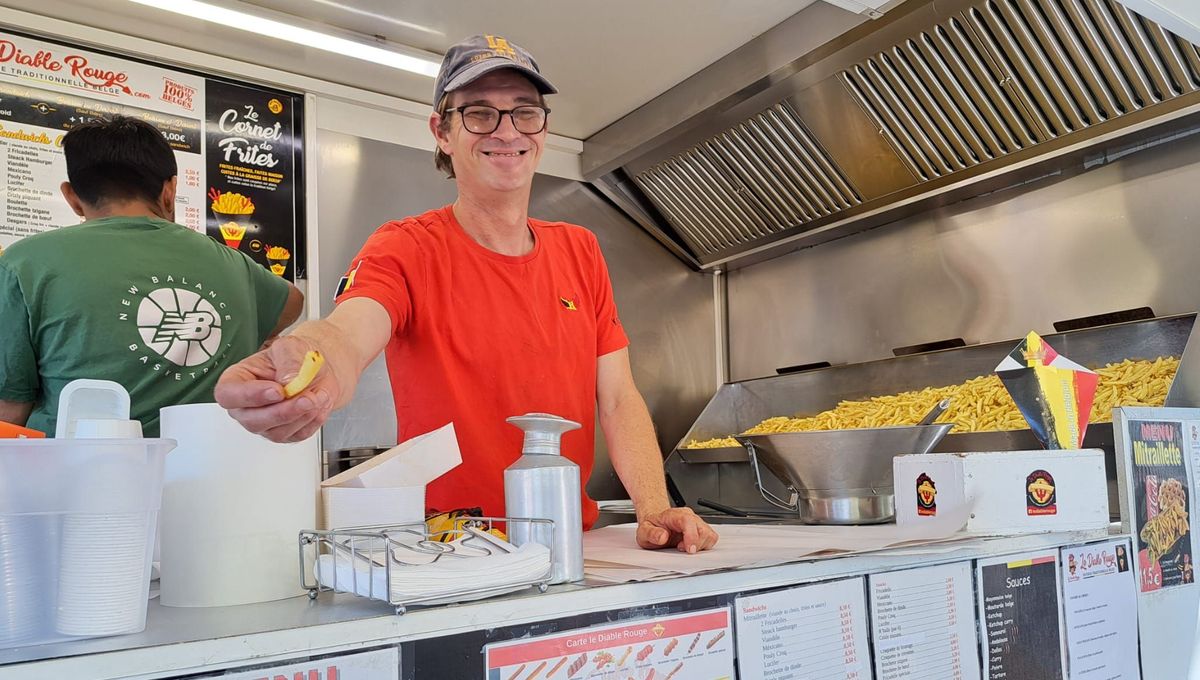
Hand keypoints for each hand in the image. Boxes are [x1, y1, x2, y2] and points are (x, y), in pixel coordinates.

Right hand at [214, 335, 336, 441]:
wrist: (317, 371)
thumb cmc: (295, 357)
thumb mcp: (290, 347)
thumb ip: (288, 361)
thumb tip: (287, 382)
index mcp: (237, 380)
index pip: (228, 395)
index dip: (250, 396)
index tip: (277, 390)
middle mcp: (245, 407)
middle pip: (252, 421)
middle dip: (283, 412)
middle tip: (305, 398)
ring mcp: (264, 423)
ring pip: (276, 432)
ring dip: (301, 415)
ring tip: (316, 396)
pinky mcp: (284, 434)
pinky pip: (296, 435)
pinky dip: (312, 420)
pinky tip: (317, 405)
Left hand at [636, 507, 718, 552]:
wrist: (656, 523)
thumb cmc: (653, 527)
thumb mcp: (644, 531)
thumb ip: (652, 534)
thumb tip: (662, 537)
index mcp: (675, 515)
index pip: (689, 521)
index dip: (692, 536)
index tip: (689, 549)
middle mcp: (689, 517)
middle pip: (703, 530)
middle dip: (696, 544)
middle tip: (681, 548)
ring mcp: (697, 523)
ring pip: (709, 535)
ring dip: (700, 546)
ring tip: (685, 547)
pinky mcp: (702, 530)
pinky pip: (711, 539)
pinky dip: (704, 546)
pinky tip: (691, 546)